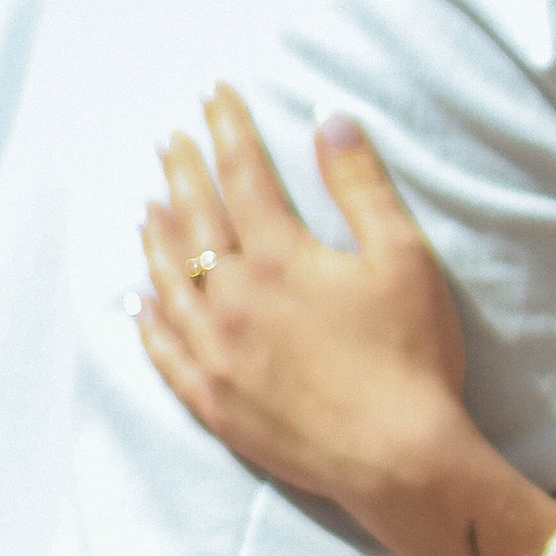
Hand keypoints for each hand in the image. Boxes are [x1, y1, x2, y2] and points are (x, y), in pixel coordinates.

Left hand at [136, 89, 555, 555]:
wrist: (400, 461)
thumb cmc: (413, 356)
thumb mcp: (404, 258)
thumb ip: (362, 186)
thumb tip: (331, 120)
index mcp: (280, 258)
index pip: (243, 175)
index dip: (228, 128)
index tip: (214, 95)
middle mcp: (233, 301)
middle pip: (194, 221)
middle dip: (182, 172)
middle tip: (170, 140)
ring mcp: (216, 355)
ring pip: (168, 282)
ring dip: (157, 238)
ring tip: (148, 208)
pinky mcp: (214, 403)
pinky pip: (164, 352)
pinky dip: (149, 320)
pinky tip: (143, 301)